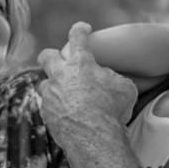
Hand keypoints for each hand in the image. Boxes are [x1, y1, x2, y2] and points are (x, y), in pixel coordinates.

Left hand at [38, 22, 136, 151]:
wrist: (94, 138)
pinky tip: (67, 114)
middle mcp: (61, 75)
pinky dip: (56, 108)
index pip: (78, 37)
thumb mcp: (124, 88)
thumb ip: (112, 77)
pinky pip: (47, 107)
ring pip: (44, 84)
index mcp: (80, 63)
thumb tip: (105, 78)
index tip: (83, 29)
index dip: (80, 30)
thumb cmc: (113, 111)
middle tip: (60, 61)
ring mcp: (50, 95)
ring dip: (53, 86)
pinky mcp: (46, 114)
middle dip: (52, 56)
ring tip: (64, 93)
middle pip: (47, 56)